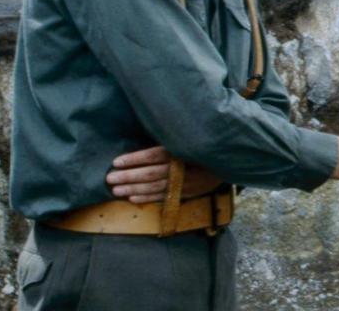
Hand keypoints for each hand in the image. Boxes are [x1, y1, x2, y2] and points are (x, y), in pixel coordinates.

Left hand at [106, 146, 222, 203]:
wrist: (229, 162)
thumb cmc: (203, 147)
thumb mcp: (190, 139)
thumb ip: (170, 141)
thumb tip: (145, 141)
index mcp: (181, 151)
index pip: (153, 155)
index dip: (134, 159)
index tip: (116, 161)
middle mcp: (182, 168)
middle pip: (151, 173)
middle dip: (128, 176)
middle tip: (109, 178)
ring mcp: (184, 183)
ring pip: (154, 187)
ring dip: (133, 189)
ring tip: (115, 189)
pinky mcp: (186, 192)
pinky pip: (163, 197)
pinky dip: (147, 198)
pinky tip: (132, 198)